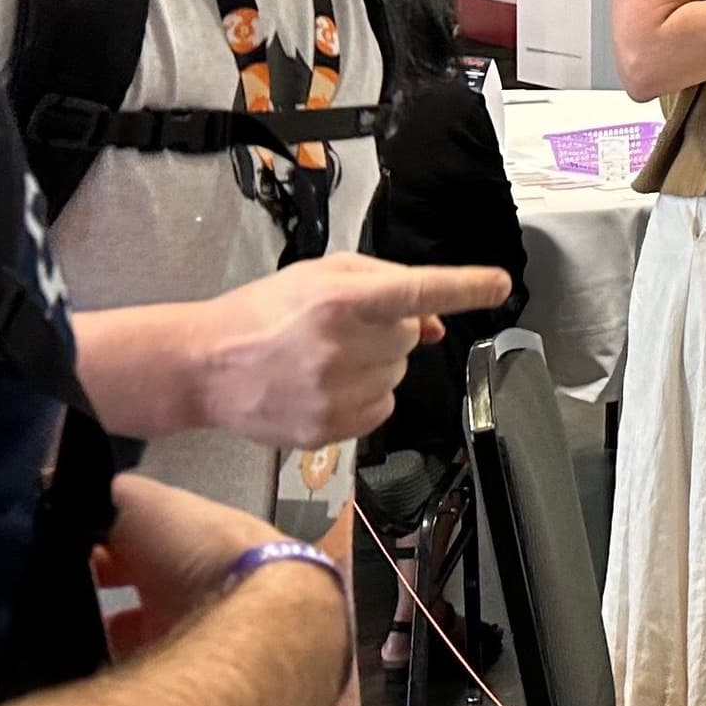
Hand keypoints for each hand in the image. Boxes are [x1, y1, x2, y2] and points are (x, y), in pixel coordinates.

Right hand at [180, 254, 514, 446]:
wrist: (207, 365)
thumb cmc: (265, 310)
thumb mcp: (321, 277)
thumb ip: (385, 287)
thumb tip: (435, 324)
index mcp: (340, 298)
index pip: (416, 290)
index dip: (463, 287)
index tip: (499, 284)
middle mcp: (343, 346)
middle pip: (409, 337)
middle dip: (387, 329)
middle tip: (341, 327)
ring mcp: (336, 392)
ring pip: (398, 374)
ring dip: (376, 363)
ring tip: (325, 357)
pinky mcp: (331, 428)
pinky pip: (382, 408)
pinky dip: (366, 395)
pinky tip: (325, 384)